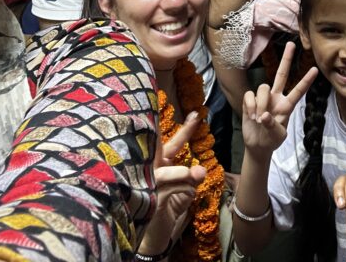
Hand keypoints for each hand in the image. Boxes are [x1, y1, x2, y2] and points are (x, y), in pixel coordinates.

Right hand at [138, 113, 207, 254]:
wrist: (156, 232)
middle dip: (172, 134)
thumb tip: (199, 171)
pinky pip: (168, 188)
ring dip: (181, 174)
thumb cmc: (169, 207)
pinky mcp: (146, 197)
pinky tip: (187, 195)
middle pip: (158, 148)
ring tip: (193, 177)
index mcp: (160, 163)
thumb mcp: (186, 191)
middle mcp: (150, 169)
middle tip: (189, 117)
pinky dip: (181, 190)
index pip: (173, 143)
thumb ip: (193, 178)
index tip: (197, 114)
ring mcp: (145, 182)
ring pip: (165, 171)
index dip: (186, 129)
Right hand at [241, 42, 318, 157]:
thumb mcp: (277, 137)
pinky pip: (249, 95)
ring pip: (262, 87)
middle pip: (281, 74)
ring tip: (259, 119)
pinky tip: (251, 115)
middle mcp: (276, 97)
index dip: (306, 80)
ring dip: (260, 103)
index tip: (315, 69)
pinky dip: (250, 106)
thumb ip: (272, 126)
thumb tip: (265, 115)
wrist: (257, 145)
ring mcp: (264, 98)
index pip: (298, 91)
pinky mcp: (250, 100)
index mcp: (287, 105)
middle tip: (292, 44)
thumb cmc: (271, 140)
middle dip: (286, 59)